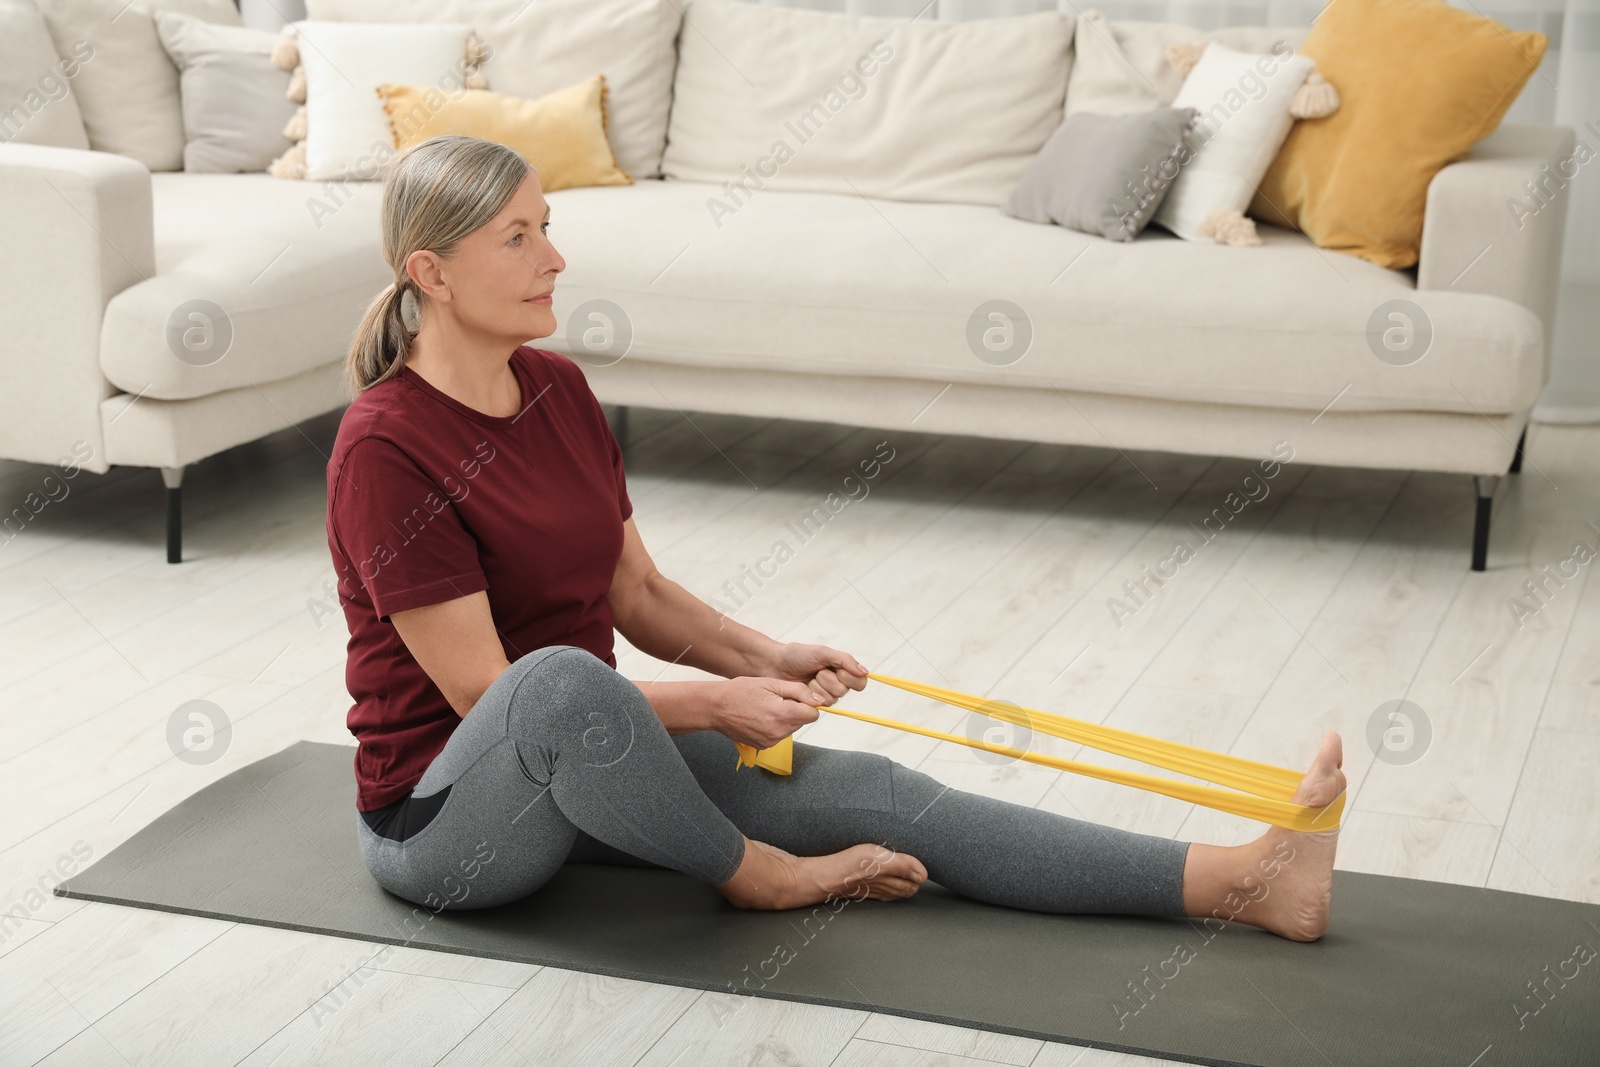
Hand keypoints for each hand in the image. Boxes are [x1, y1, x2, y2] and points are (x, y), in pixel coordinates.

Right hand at [713, 676, 826, 750]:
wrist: (716, 708)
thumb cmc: (741, 691)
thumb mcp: (771, 683)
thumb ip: (799, 691)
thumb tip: (819, 700)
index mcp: (782, 714)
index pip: (813, 714)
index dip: (807, 703)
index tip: (796, 696)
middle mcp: (778, 732)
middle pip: (802, 721)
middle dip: (795, 710)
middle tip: (775, 700)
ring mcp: (771, 741)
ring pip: (791, 728)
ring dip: (785, 718)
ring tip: (766, 707)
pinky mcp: (764, 746)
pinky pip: (779, 735)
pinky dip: (775, 726)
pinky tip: (760, 717)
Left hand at [755, 642, 869, 705]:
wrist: (774, 664)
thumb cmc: (796, 655)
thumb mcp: (822, 652)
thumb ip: (844, 660)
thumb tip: (865, 671)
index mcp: (841, 670)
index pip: (860, 682)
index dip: (850, 677)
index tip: (836, 669)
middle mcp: (836, 684)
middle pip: (844, 691)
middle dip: (828, 680)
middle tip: (816, 672)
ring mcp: (824, 695)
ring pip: (832, 700)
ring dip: (818, 687)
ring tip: (808, 678)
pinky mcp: (812, 705)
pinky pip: (819, 707)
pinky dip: (810, 696)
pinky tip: (803, 688)